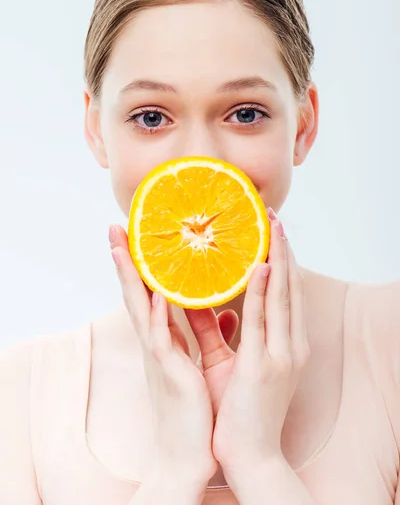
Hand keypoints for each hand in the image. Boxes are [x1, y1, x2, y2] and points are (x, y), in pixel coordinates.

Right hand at [109, 225, 218, 486]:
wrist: (191, 456)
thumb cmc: (197, 410)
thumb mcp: (206, 365)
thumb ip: (212, 336)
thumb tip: (226, 313)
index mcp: (167, 341)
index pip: (153, 294)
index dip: (144, 266)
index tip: (137, 237)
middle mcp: (158, 344)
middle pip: (139, 294)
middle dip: (127, 261)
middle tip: (116, 228)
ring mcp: (160, 358)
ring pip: (141, 310)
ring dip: (130, 278)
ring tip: (122, 246)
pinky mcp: (170, 375)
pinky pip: (161, 341)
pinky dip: (157, 316)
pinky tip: (156, 293)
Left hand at [210, 209, 310, 478]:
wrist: (250, 456)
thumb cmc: (240, 410)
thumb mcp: (229, 362)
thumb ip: (218, 330)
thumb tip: (203, 301)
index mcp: (286, 345)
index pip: (285, 293)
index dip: (280, 260)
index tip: (271, 232)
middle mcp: (291, 345)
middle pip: (289, 287)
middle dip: (282, 250)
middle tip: (274, 217)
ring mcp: (282, 355)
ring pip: (282, 297)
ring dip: (277, 258)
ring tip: (272, 227)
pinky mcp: (265, 366)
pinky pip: (262, 321)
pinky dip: (263, 291)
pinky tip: (260, 266)